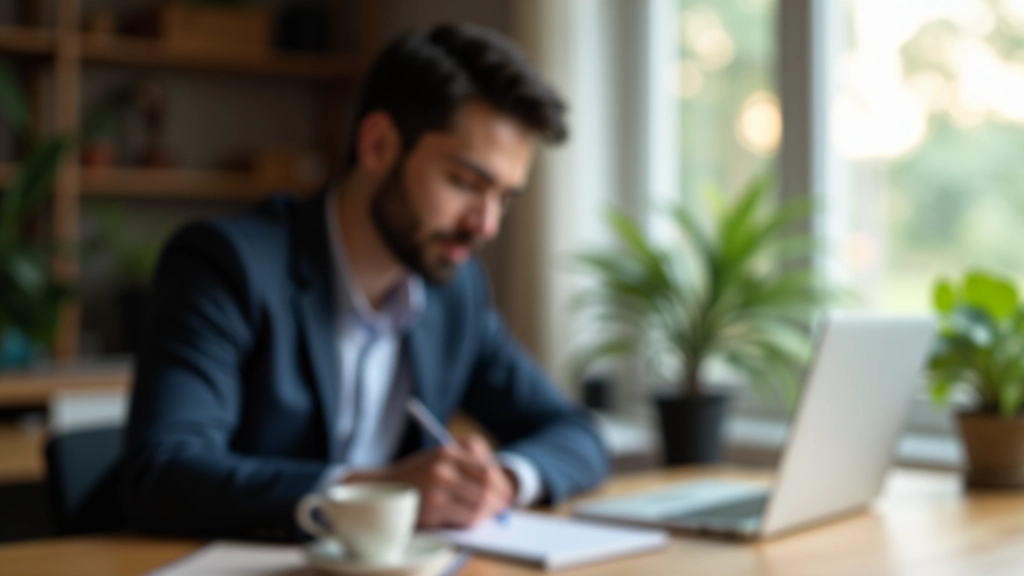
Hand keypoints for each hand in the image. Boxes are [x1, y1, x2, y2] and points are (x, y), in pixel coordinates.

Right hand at [345, 434, 514, 527]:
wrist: (382, 489)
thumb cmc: (416, 476)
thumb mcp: (438, 459)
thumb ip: (466, 465)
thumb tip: (498, 486)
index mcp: (447, 451)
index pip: (486, 468)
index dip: (501, 483)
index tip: (506, 493)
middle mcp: (443, 466)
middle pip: (487, 484)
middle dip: (499, 499)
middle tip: (503, 508)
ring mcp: (438, 486)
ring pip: (480, 502)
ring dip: (489, 512)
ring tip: (490, 516)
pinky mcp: (433, 507)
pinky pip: (467, 516)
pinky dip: (475, 520)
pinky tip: (473, 520)